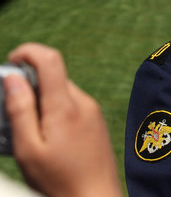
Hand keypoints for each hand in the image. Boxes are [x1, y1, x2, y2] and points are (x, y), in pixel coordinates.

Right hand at [4, 43, 121, 196]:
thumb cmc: (59, 180)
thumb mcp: (28, 149)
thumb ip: (20, 110)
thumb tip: (13, 76)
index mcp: (65, 106)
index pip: (50, 59)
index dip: (27, 52)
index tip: (10, 64)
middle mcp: (84, 102)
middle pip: (54, 76)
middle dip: (29, 84)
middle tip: (11, 108)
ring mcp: (94, 111)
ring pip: (63, 91)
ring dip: (42, 99)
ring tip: (29, 130)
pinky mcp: (97, 121)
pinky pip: (74, 104)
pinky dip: (56, 110)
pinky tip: (48, 137)